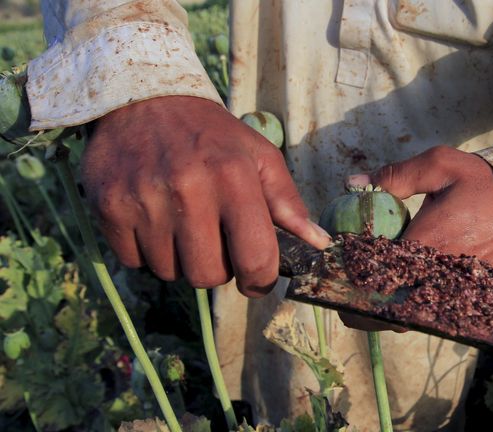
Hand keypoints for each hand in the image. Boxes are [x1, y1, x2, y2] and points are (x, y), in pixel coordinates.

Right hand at [82, 96, 330, 295]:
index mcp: (234, 177)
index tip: (257, 279)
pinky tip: (154, 219)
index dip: (261, 280)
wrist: (142, 99)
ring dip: (180, 259)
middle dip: (218, 269)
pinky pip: (135, 262)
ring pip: (170, 272)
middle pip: (208, 276)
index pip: (255, 258)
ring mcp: (144, 199)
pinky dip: (147, 251)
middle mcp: (188, 189)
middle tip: (215, 242)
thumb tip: (319, 243)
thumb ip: (288, 203)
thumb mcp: (259, 156)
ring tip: (181, 223)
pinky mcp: (109, 206)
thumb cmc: (211, 134)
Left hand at [339, 145, 492, 330]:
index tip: (334, 283)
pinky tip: (405, 296)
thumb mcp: (440, 165)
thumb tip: (353, 185)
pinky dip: (419, 309)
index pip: (381, 276)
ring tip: (370, 301)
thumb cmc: (484, 180)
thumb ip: (395, 176)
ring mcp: (462, 287)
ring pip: (417, 315)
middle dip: (367, 310)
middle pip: (395, 308)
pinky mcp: (476, 293)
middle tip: (346, 302)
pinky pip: (440, 311)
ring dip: (391, 312)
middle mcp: (445, 272)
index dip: (353, 285)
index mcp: (430, 241)